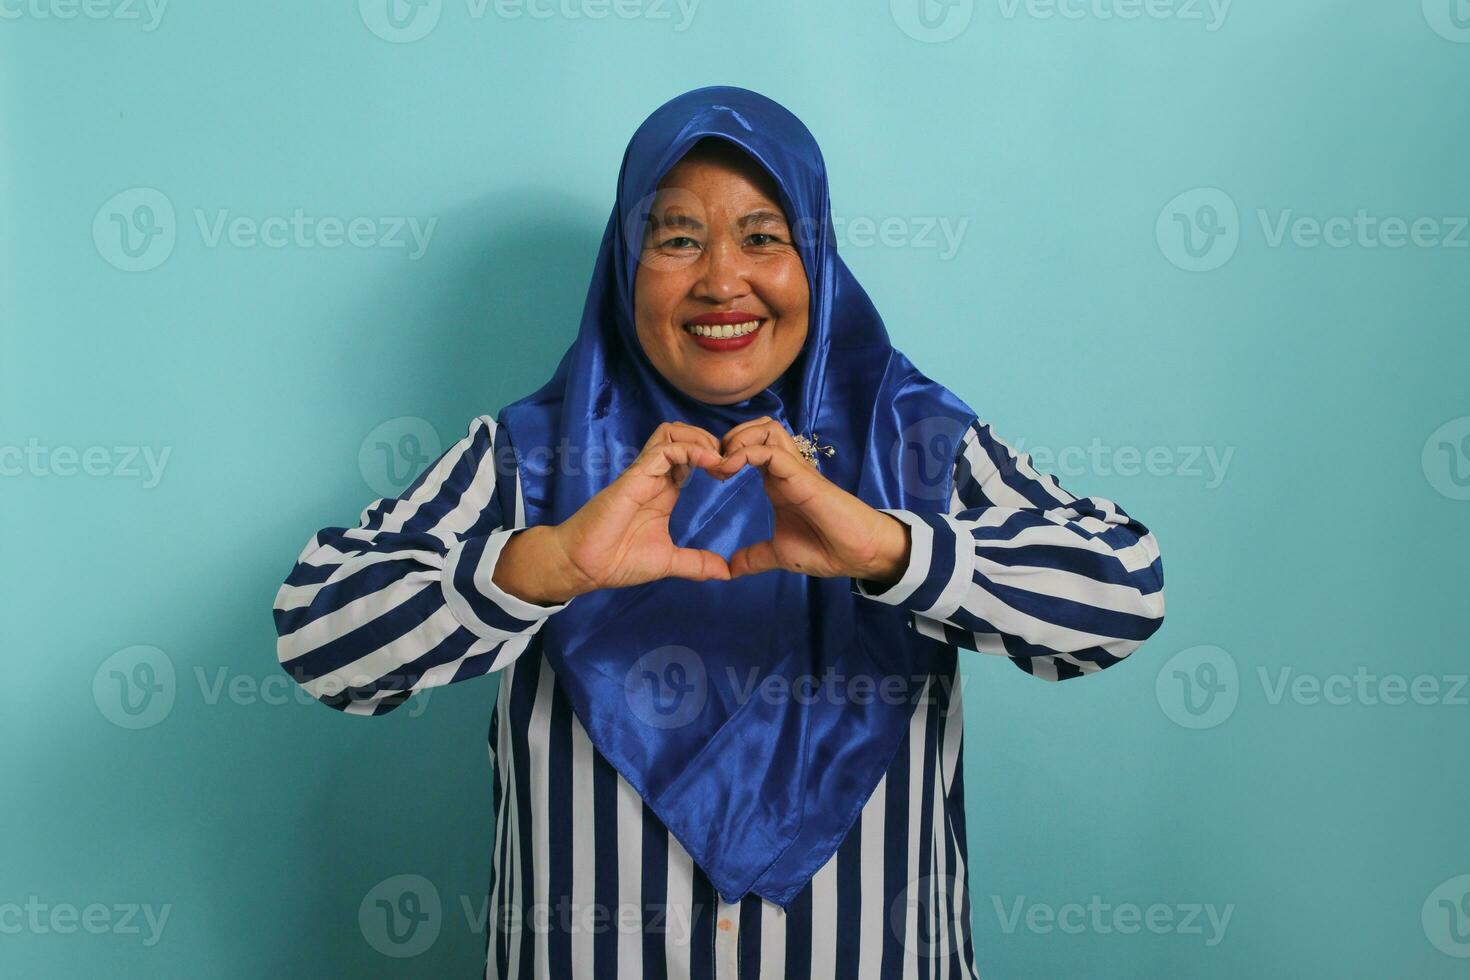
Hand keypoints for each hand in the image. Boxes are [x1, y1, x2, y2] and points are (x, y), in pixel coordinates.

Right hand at [494, 422, 731, 604]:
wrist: (585, 567)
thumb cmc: (619, 561)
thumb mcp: (668, 561)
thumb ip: (696, 563)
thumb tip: (725, 573)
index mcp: (664, 491)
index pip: (690, 456)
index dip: (713, 458)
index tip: (730, 474)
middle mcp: (655, 476)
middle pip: (682, 435)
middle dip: (710, 442)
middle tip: (728, 464)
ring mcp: (644, 473)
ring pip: (672, 432)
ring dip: (700, 439)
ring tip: (718, 460)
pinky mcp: (635, 476)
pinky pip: (665, 448)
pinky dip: (690, 449)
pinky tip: (709, 464)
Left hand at [707, 417, 910, 584]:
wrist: (858, 555)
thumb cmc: (826, 549)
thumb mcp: (779, 554)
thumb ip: (754, 557)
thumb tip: (730, 569)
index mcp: (778, 481)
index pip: (752, 446)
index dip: (727, 453)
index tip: (711, 475)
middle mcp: (786, 469)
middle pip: (758, 428)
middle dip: (730, 438)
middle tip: (714, 465)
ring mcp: (795, 470)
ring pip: (766, 429)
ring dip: (739, 440)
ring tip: (723, 465)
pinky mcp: (802, 476)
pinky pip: (770, 451)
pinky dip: (745, 453)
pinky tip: (730, 471)